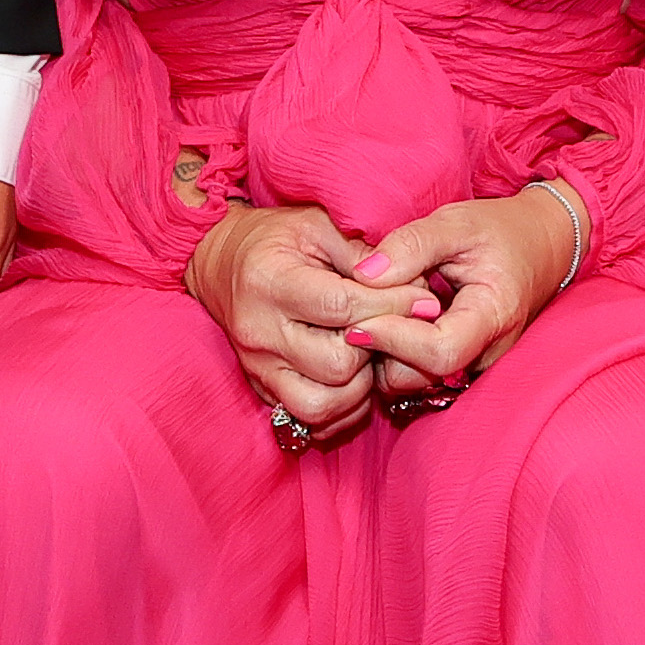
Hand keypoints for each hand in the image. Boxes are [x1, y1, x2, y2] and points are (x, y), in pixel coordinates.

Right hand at [185, 204, 434, 444]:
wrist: (220, 261)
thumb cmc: (275, 237)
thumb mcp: (317, 224)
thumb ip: (362, 253)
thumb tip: (411, 284)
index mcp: (271, 282)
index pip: (342, 307)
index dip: (391, 305)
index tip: (424, 300)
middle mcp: (260, 333)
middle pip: (337, 364)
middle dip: (377, 347)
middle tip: (394, 327)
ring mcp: (258, 367)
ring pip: (322, 405)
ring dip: (360, 387)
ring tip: (372, 355)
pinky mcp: (262, 389)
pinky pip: (309, 421)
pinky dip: (342, 408)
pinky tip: (356, 379)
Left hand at [346, 184, 588, 397]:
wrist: (539, 247)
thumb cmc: (499, 231)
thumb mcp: (457, 223)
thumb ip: (412, 244)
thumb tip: (364, 275)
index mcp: (494, 317)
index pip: (439, 352)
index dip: (394, 339)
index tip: (358, 319)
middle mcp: (487, 354)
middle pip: (420, 376)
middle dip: (383, 349)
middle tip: (363, 310)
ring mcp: (473, 365)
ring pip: (412, 382)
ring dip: (385, 353)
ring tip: (381, 309)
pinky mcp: (458, 368)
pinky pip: (416, 375)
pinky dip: (395, 353)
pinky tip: (391, 320)